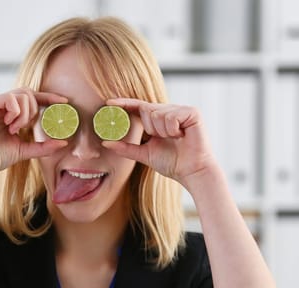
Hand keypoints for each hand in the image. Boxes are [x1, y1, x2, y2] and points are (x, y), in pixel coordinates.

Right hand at [0, 88, 67, 172]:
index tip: (64, 101)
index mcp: (12, 113)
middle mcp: (4, 105)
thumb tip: (64, 142)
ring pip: (22, 94)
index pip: (34, 98)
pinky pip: (10, 98)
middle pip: (30, 93)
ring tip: (14, 129)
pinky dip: (15, 111)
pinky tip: (8, 124)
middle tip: (25, 127)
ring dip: (24, 114)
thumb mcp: (25, 150)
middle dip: (34, 110)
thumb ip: (43, 146)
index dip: (49, 97)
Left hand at [102, 98, 217, 186]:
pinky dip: (172, 129)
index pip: (138, 107)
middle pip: (146, 110)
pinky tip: (182, 136)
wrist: (191, 172)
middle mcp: (170, 111)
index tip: (108, 103)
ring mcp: (181, 110)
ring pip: (157, 113)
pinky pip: (170, 116)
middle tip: (162, 139)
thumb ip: (126, 148)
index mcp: (158, 119)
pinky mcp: (192, 112)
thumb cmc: (172, 163)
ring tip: (175, 139)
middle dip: (150, 128)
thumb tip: (106, 143)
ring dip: (162, 131)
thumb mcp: (144, 154)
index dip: (124, 104)